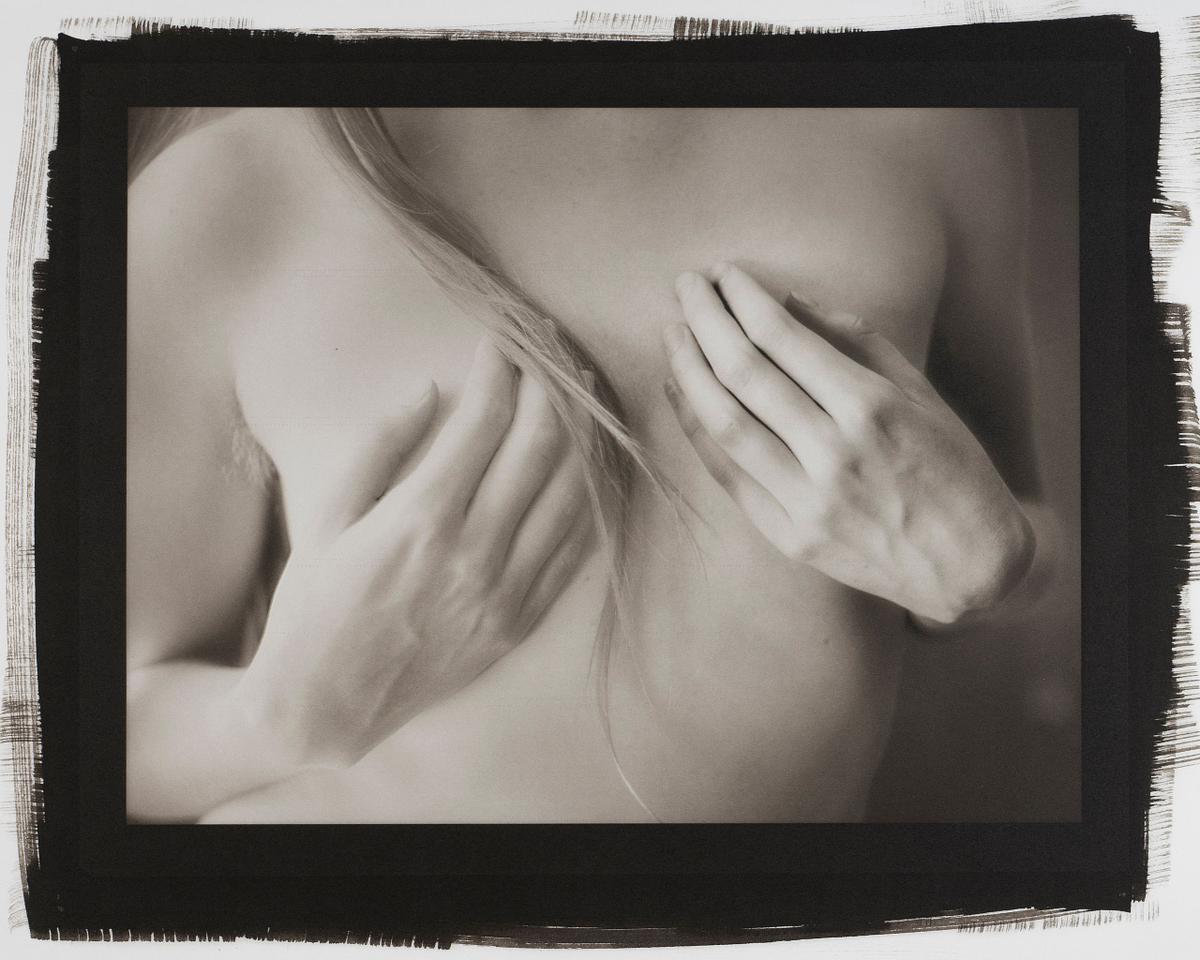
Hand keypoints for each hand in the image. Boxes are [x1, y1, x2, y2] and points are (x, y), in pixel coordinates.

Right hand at [231, 339, 592, 767]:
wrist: (326, 705)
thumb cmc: (315, 606)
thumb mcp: (328, 518)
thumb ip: (379, 448)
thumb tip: (429, 391)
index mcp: (420, 517)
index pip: (484, 420)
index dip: (499, 369)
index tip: (500, 342)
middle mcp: (474, 550)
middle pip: (539, 445)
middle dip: (550, 386)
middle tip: (549, 356)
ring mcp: (506, 590)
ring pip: (572, 492)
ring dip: (582, 435)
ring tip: (581, 398)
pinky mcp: (521, 621)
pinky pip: (575, 549)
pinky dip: (590, 500)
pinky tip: (590, 467)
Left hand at [661, 263, 1034, 625]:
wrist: (971, 567)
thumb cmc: (953, 468)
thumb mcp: (921, 393)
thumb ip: (856, 342)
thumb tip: (789, 301)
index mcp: (873, 407)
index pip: (784, 338)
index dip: (744, 299)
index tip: (723, 273)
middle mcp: (834, 452)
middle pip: (744, 372)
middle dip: (706, 320)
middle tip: (686, 286)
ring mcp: (806, 499)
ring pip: (724, 422)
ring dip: (688, 369)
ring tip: (672, 332)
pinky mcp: (788, 536)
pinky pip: (726, 474)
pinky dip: (694, 428)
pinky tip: (679, 391)